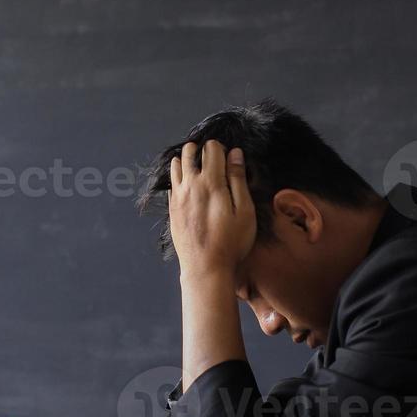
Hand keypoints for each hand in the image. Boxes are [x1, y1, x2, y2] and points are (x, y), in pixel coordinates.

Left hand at [169, 140, 255, 280]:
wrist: (205, 269)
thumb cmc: (231, 242)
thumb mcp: (245, 211)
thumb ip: (238, 180)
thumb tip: (235, 154)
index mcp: (211, 182)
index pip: (211, 148)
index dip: (221, 148)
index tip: (229, 158)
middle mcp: (190, 185)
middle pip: (190, 152)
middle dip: (201, 149)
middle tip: (213, 160)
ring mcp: (178, 197)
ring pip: (176, 165)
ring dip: (187, 160)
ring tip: (199, 169)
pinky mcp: (172, 209)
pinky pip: (172, 183)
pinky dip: (179, 177)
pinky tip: (189, 186)